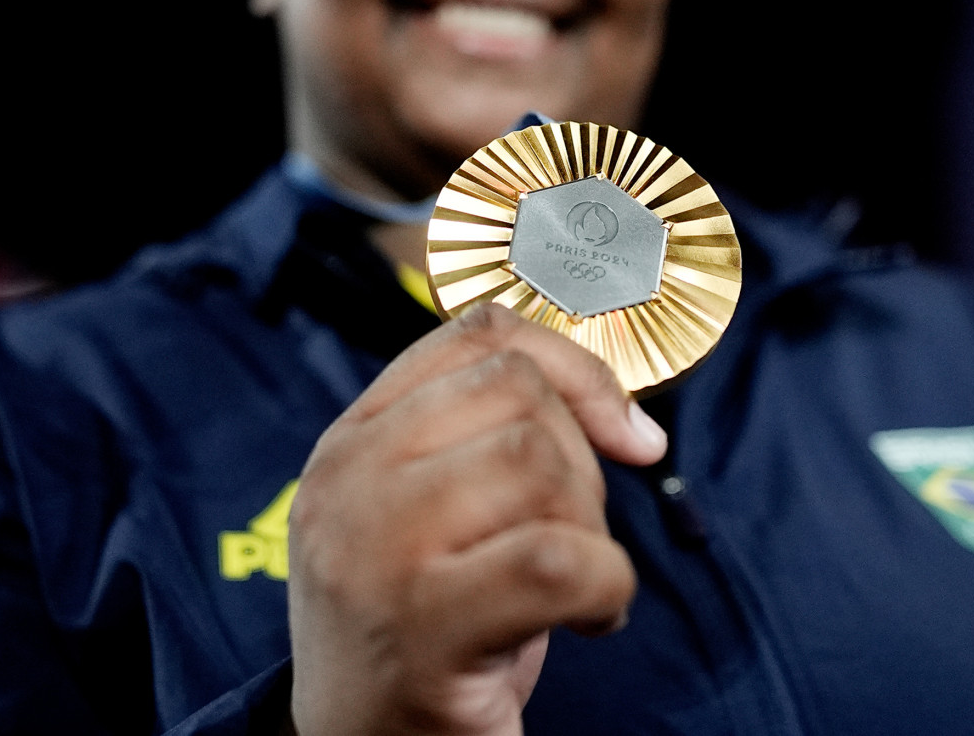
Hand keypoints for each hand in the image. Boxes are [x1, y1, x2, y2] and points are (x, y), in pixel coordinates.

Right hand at [286, 303, 668, 735]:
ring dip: (591, 527)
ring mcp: (375, 553)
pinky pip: (559, 559)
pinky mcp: (420, 629)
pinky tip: (589, 622)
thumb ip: (486, 440)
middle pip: (518, 393)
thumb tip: (621, 408)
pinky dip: (606, 587)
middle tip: (572, 541)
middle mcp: (347, 482)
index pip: (476, 334)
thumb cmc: (426, 638)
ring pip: (539, 463)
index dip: (576, 368)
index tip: (626, 433)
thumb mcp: (434, 517)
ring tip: (571, 587)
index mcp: (350, 442)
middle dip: (582, 463)